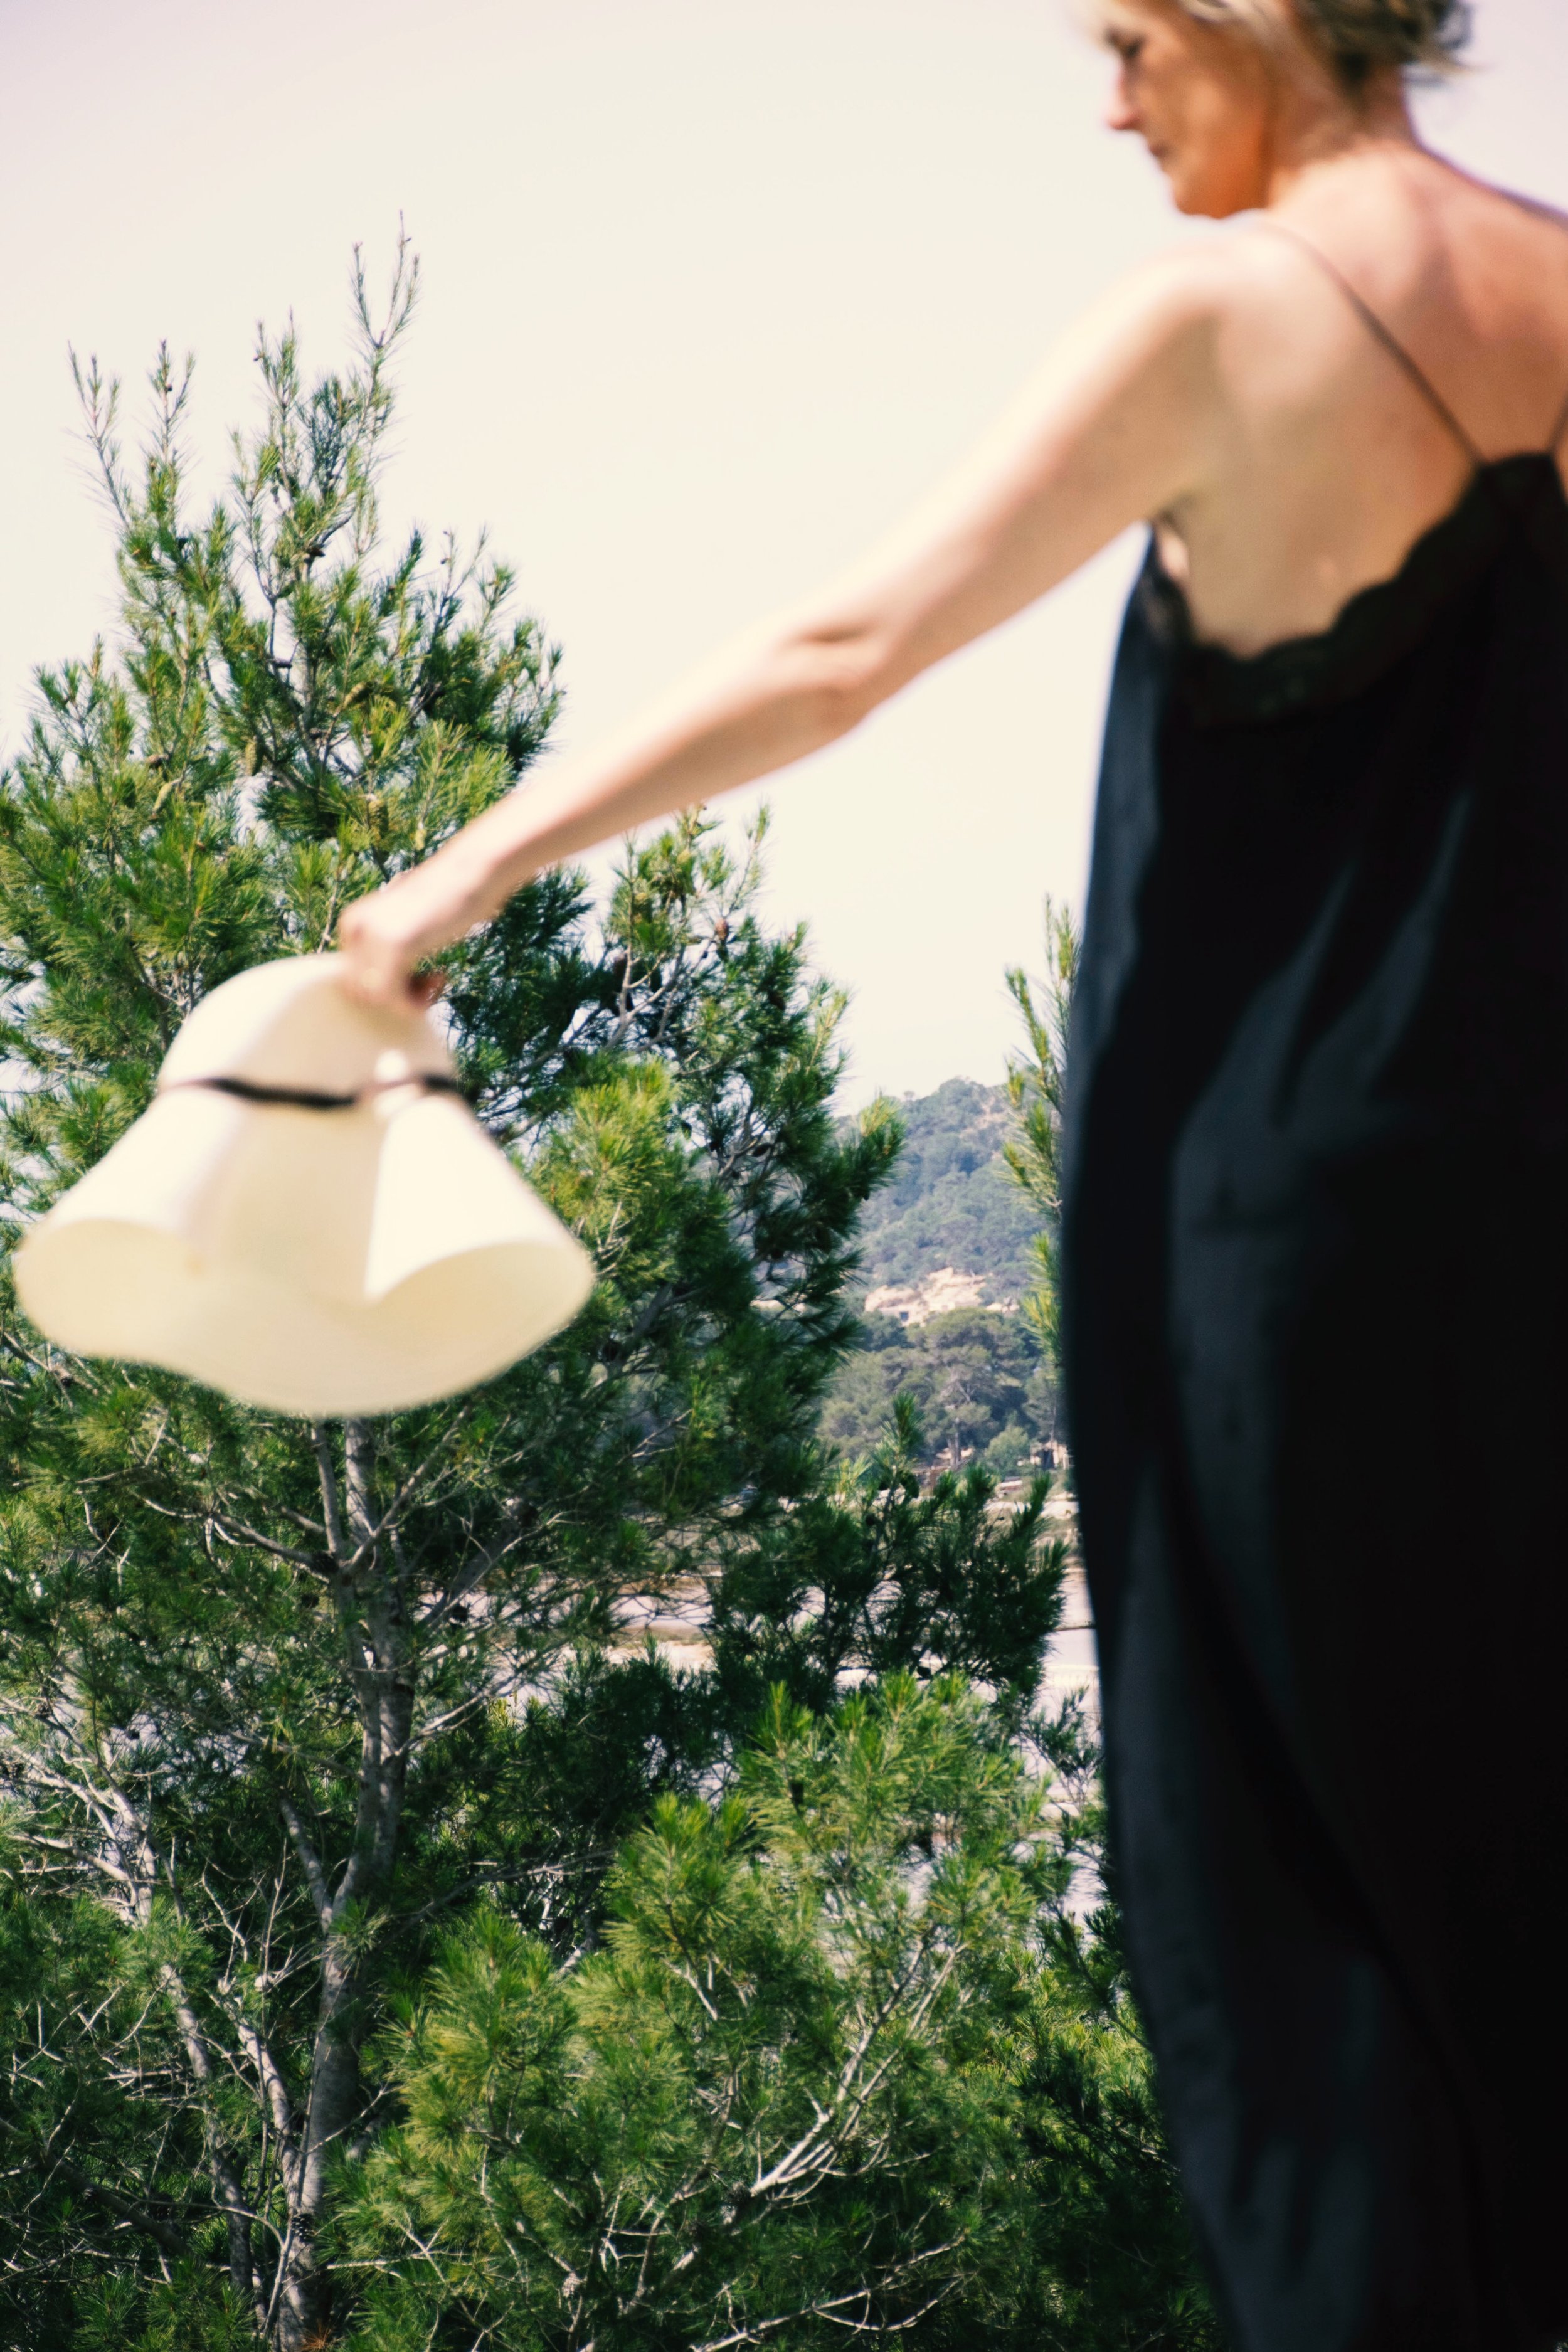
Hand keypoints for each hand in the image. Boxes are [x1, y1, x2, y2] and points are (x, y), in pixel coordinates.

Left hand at [336, 853, 491, 1006]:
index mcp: (352, 922)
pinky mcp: (395, 945)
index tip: (418, 979)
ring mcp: (373, 936)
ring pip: (377, 998)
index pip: (354, 980)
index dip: (385, 990)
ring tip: (436, 981)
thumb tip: (373, 998)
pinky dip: (416, 1001)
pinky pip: (393, 997)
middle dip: (396, 998)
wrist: (470, 872)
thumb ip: (385, 949)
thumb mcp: (405, 922)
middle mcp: (355, 928)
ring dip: (408, 1002)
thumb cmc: (447, 900)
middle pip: (363, 992)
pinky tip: (440, 977)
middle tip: (430, 982)